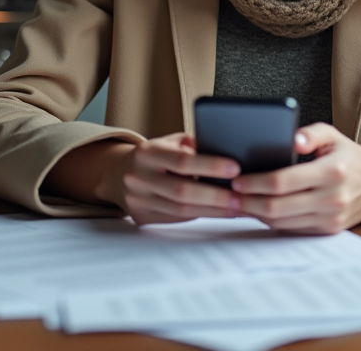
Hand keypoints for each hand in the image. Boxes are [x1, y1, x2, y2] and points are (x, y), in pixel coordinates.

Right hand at [102, 133, 247, 225]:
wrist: (120, 173)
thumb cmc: (158, 154)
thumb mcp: (172, 141)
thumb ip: (195, 145)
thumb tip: (228, 151)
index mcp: (147, 152)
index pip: (182, 160)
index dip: (210, 165)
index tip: (235, 168)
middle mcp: (138, 176)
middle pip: (181, 191)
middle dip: (215, 196)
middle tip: (240, 198)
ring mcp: (138, 199)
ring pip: (180, 210)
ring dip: (212, 211)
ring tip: (237, 208)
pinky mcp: (142, 217)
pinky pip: (176, 220)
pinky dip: (201, 216)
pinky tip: (220, 214)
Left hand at [230, 123, 360, 233]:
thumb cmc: (348, 155)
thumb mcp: (333, 135)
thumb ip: (311, 133)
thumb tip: (291, 138)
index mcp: (332, 171)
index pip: (283, 181)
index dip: (255, 182)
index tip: (237, 179)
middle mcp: (333, 198)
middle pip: (277, 207)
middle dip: (248, 202)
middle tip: (230, 194)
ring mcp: (331, 218)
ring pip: (282, 222)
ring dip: (256, 214)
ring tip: (239, 202)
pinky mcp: (329, 230)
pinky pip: (292, 229)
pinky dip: (272, 221)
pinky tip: (258, 210)